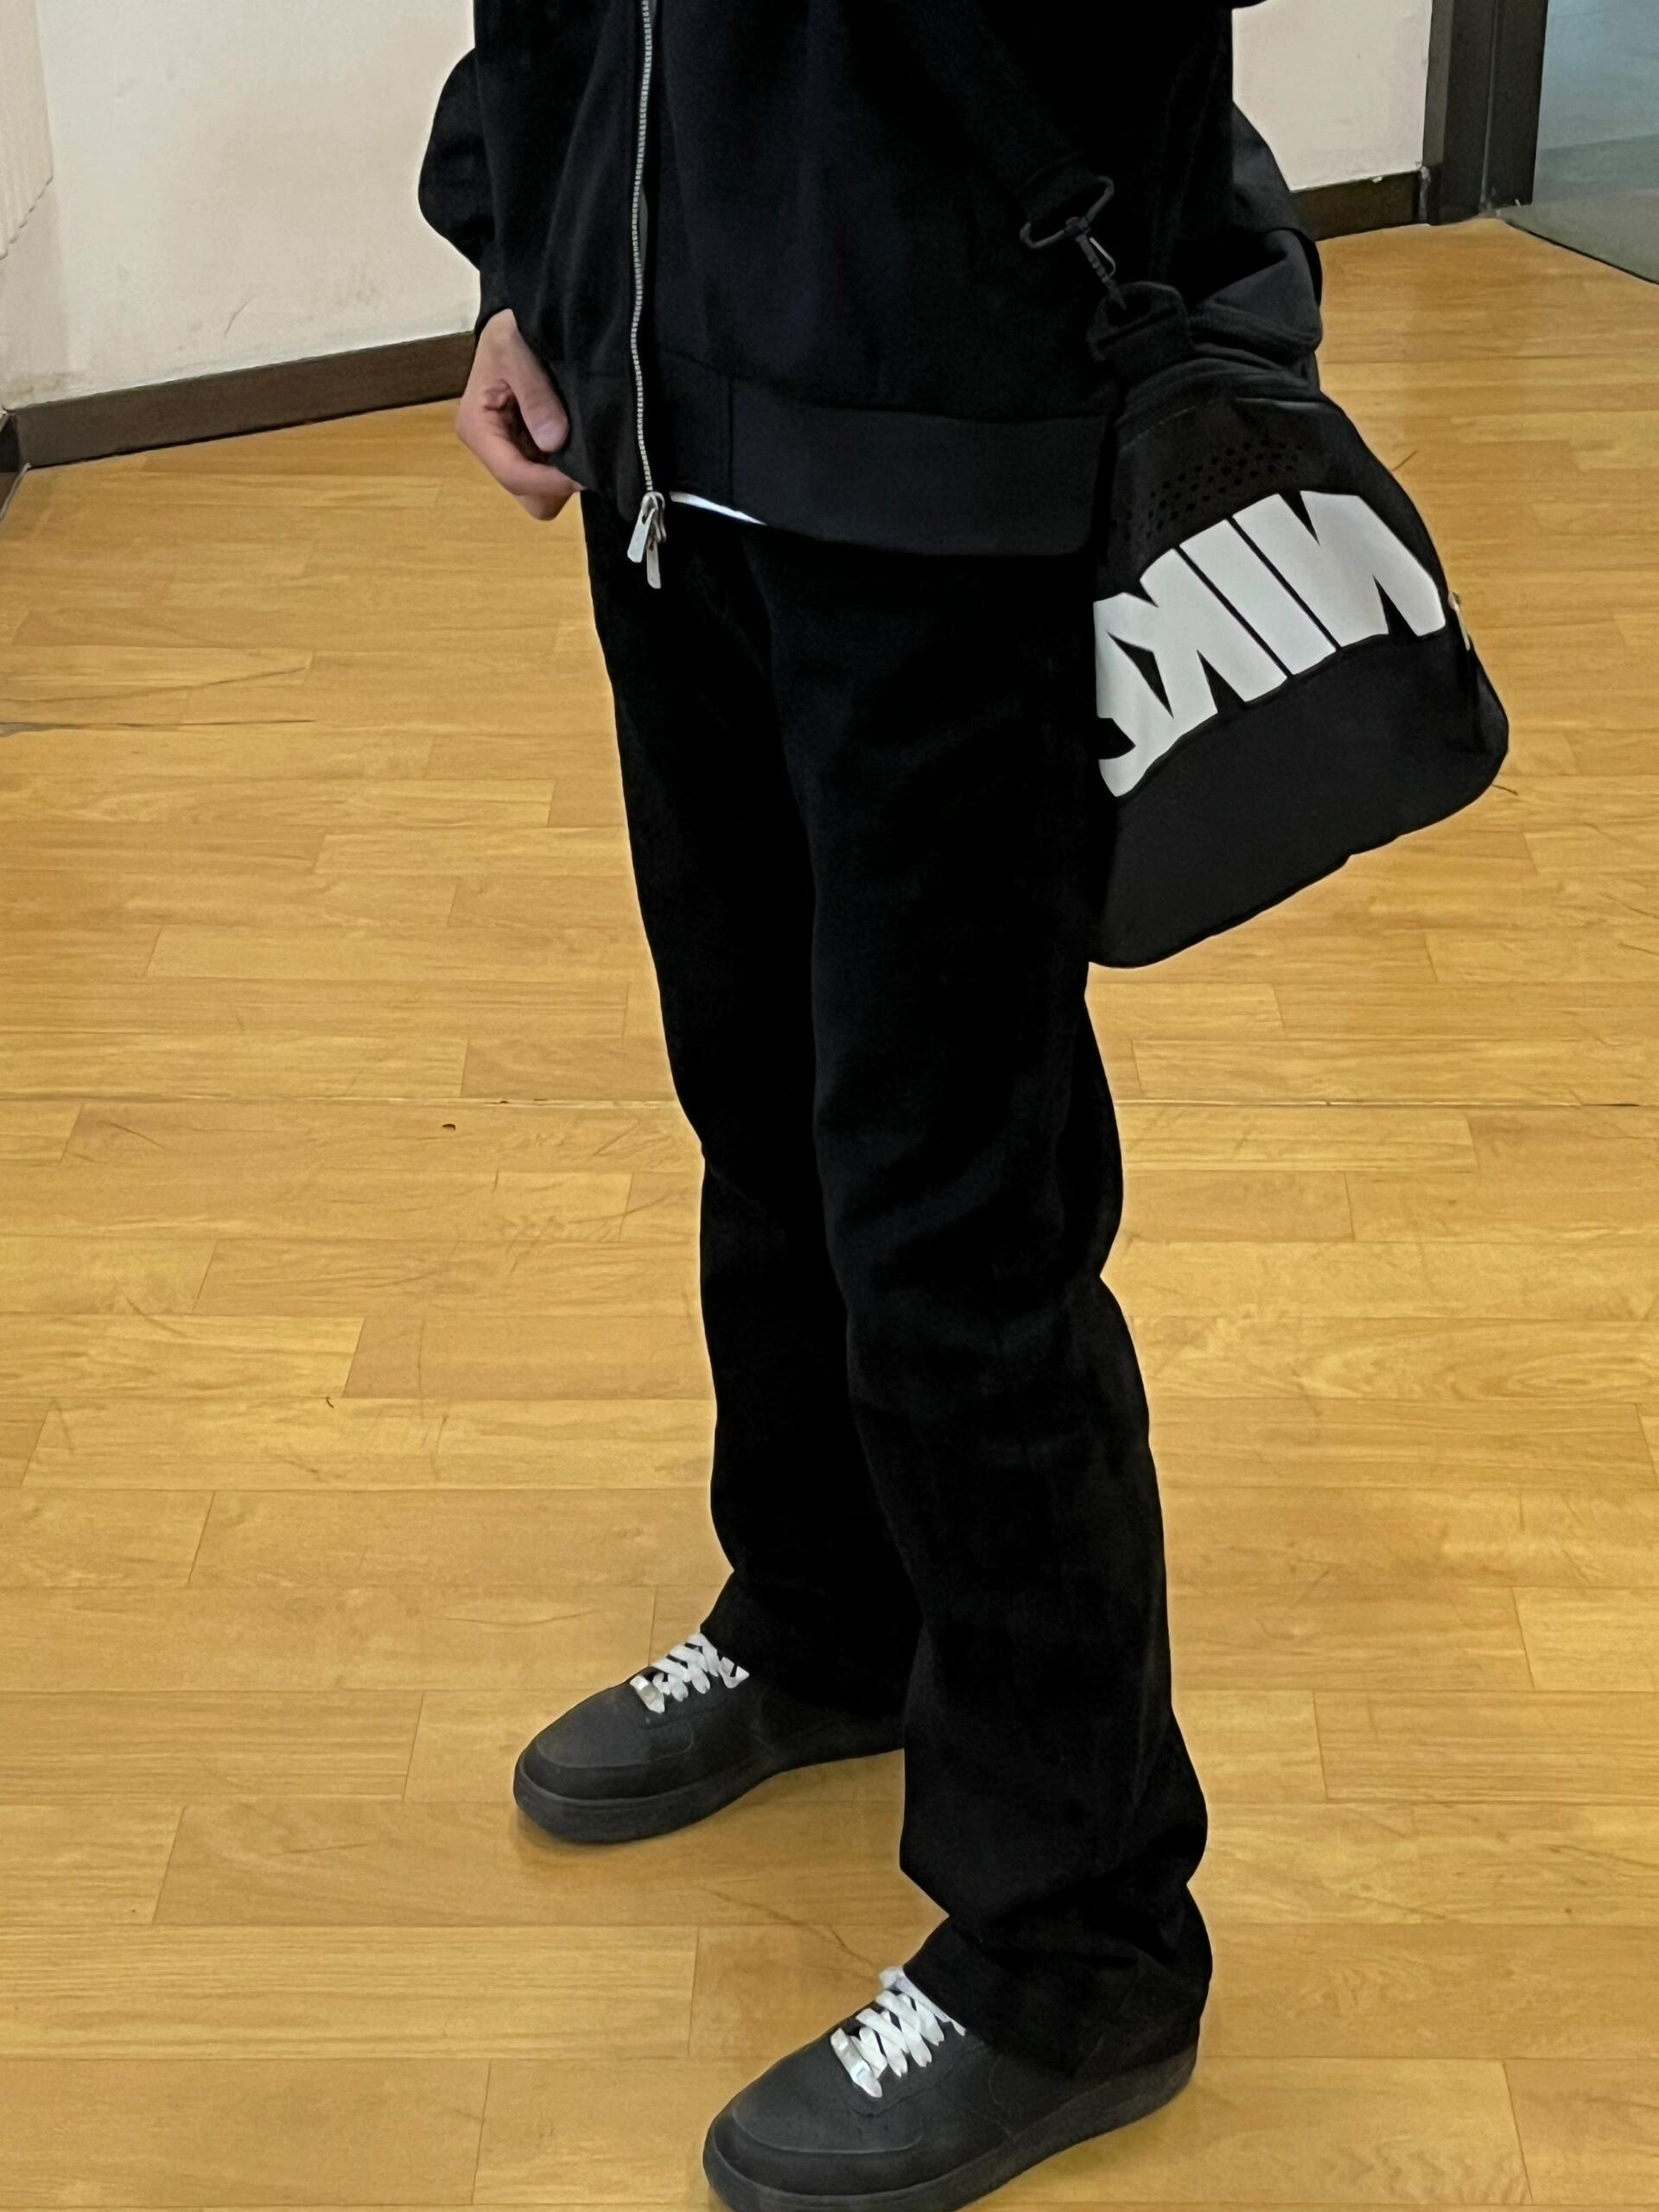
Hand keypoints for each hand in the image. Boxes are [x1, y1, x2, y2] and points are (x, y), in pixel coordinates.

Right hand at [457, 309, 578, 521]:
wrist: (516, 322)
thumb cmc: (510, 330)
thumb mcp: (515, 347)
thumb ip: (535, 393)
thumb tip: (553, 441)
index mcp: (477, 427)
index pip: (513, 474)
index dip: (549, 481)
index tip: (584, 474)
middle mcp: (491, 447)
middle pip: (529, 497)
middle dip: (557, 484)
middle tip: (584, 457)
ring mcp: (511, 452)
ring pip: (542, 494)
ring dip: (564, 476)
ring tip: (581, 442)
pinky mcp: (529, 451)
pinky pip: (551, 478)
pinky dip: (567, 468)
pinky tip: (578, 440)